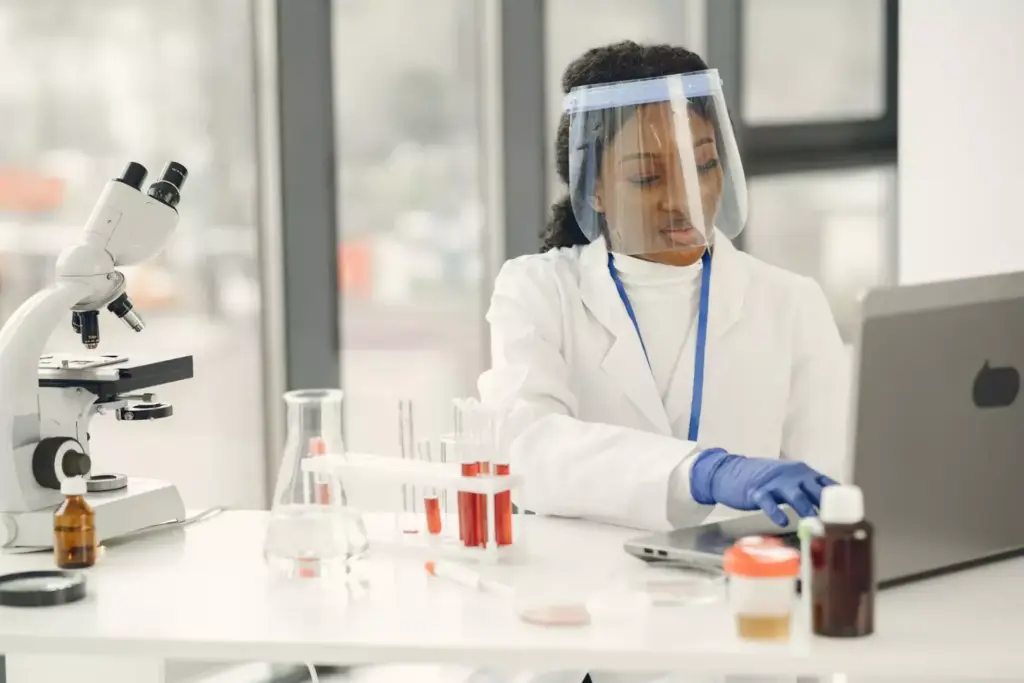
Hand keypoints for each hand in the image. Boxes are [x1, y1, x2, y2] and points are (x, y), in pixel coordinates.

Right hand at [689, 449, 836, 525]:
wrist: (730, 472)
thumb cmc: (763, 480)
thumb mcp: (788, 480)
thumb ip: (807, 491)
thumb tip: (829, 510)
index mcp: (802, 472)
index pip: (827, 484)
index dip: (839, 498)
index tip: (849, 514)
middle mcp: (791, 475)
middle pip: (814, 490)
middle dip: (826, 506)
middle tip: (836, 523)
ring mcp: (774, 482)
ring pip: (795, 495)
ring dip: (806, 509)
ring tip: (814, 524)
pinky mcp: (757, 491)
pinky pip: (769, 502)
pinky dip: (777, 512)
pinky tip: (783, 522)